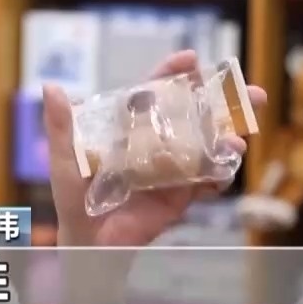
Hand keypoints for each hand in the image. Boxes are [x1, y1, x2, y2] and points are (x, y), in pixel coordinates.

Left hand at [42, 50, 266, 246]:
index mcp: (130, 127)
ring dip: (229, 139)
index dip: (172, 75)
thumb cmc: (73, 198)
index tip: (191, 59)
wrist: (90, 243)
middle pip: (194, 114)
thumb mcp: (64, 160)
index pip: (154, 93)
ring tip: (237, 141)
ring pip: (209, 145)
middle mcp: (156, 141)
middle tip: (252, 93)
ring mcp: (173, 167)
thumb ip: (61, 126)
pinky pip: (208, 182)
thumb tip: (50, 87)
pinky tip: (225, 171)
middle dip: (224, 101)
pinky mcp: (182, 194)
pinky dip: (221, 176)